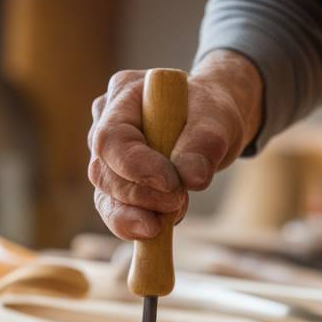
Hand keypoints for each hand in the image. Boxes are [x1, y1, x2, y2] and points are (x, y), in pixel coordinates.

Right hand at [87, 50, 263, 240]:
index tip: (171, 184)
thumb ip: (204, 144)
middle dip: (140, 196)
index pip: (112, 138)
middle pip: (104, 173)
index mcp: (124, 95)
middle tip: (179, 202)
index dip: (136, 167)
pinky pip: (116, 211)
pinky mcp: (115, 184)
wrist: (210, 124)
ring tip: (174, 215)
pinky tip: (161, 226)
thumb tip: (192, 178)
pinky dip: (138, 223)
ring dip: (137, 215)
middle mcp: (105, 125)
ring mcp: (106, 157)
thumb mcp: (217, 120)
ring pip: (106, 198)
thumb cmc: (210, 113)